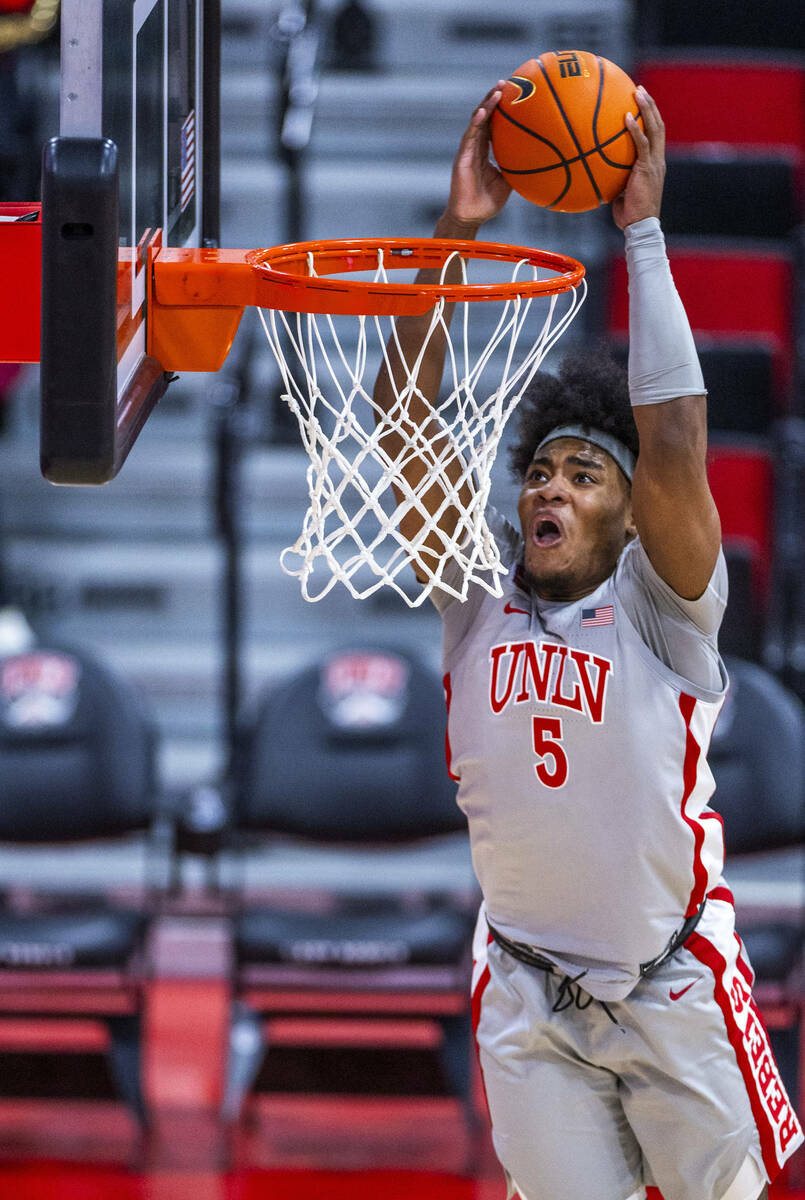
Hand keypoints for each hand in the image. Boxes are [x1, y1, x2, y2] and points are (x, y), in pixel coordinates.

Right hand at [438, 84, 512, 236]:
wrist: (471, 216)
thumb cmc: (488, 202)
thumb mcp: (509, 182)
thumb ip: (518, 168)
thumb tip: (539, 161)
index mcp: (485, 150)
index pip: (493, 124)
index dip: (500, 108)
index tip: (512, 93)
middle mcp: (476, 146)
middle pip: (484, 116)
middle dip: (493, 98)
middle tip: (506, 82)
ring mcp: (468, 150)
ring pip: (477, 121)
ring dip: (486, 105)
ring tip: (497, 90)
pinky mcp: (462, 157)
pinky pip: (470, 136)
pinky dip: (477, 123)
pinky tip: (484, 112)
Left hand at [611, 86, 665, 229]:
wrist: (640, 225)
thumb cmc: (629, 214)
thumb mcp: (622, 192)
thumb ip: (616, 180)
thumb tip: (599, 174)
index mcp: (655, 164)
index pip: (656, 136)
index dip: (651, 118)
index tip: (641, 103)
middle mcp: (658, 160)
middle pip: (658, 125)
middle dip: (650, 106)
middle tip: (640, 90)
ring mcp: (654, 163)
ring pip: (654, 129)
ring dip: (647, 109)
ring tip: (637, 93)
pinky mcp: (646, 169)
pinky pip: (642, 145)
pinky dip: (635, 130)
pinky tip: (626, 118)